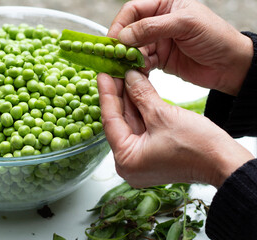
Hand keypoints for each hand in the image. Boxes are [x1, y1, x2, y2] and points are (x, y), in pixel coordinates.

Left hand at [97, 70, 253, 187]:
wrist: (223, 162)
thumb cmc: (196, 146)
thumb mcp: (163, 115)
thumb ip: (141, 94)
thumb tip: (129, 77)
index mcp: (126, 159)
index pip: (110, 121)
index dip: (106, 94)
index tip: (102, 74)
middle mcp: (129, 162)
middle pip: (118, 121)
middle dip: (118, 95)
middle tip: (113, 71)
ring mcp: (140, 159)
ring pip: (129, 122)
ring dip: (128, 99)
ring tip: (124, 75)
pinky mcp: (151, 153)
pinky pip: (140, 127)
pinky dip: (139, 109)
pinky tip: (136, 89)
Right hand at [109, 0, 252, 95]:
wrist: (230, 65)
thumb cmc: (214, 37)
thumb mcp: (185, 24)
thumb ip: (153, 27)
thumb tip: (124, 36)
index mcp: (164, 5)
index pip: (133, 10)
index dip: (120, 24)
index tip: (113, 41)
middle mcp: (158, 22)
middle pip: (129, 31)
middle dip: (121, 44)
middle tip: (115, 57)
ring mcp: (158, 41)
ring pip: (133, 49)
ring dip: (128, 58)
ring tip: (126, 68)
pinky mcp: (159, 59)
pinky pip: (141, 63)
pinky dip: (137, 68)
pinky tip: (137, 73)